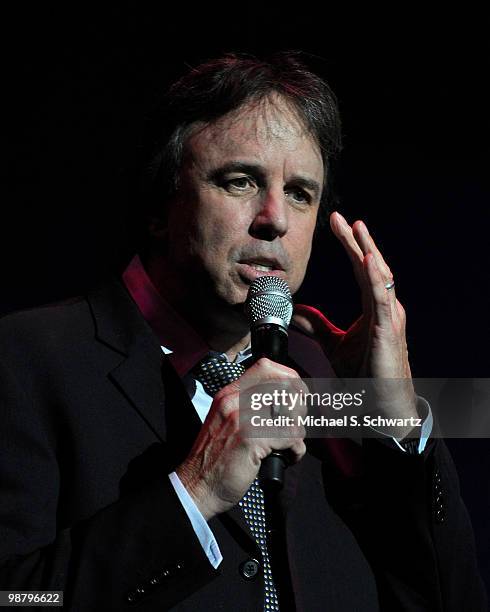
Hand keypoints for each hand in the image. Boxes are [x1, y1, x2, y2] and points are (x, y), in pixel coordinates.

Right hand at [176, 358, 307, 520]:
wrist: (197, 487)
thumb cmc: (216, 459)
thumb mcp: (226, 421)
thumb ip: (248, 405)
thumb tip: (285, 398)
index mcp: (229, 394)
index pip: (267, 367)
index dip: (289, 379)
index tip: (294, 397)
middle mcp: (235, 401)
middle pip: (286, 386)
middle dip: (298, 408)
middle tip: (292, 427)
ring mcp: (242, 418)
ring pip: (292, 412)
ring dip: (297, 432)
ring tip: (286, 446)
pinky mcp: (251, 439)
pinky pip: (292, 436)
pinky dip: (296, 450)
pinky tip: (286, 458)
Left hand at [293, 211, 416, 427]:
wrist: (380, 405)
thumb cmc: (364, 376)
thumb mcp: (332, 344)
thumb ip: (315, 325)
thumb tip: (293, 309)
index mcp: (373, 308)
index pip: (360, 270)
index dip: (350, 247)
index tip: (337, 225)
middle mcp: (384, 307)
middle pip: (370, 266)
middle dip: (356, 240)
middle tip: (341, 218)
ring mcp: (389, 316)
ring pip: (379, 275)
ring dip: (367, 250)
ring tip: (356, 228)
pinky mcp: (388, 329)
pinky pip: (382, 298)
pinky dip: (375, 277)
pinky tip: (367, 259)